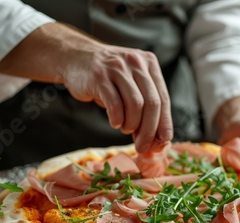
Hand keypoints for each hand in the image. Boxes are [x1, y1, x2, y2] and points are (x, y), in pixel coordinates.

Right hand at [60, 31, 172, 152]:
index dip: (164, 122)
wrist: (74, 57)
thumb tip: (155, 137)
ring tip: (125, 129)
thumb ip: (144, 104)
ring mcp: (117, 68)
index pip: (163, 97)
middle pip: (152, 102)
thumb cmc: (107, 77)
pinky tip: (115, 122)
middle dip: (149, 130)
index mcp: (149, 63)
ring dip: (132, 124)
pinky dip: (117, 119)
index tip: (164, 140)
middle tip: (143, 146)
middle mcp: (136, 62)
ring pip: (136, 104)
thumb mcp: (130, 83)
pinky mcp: (99, 76)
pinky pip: (115, 104)